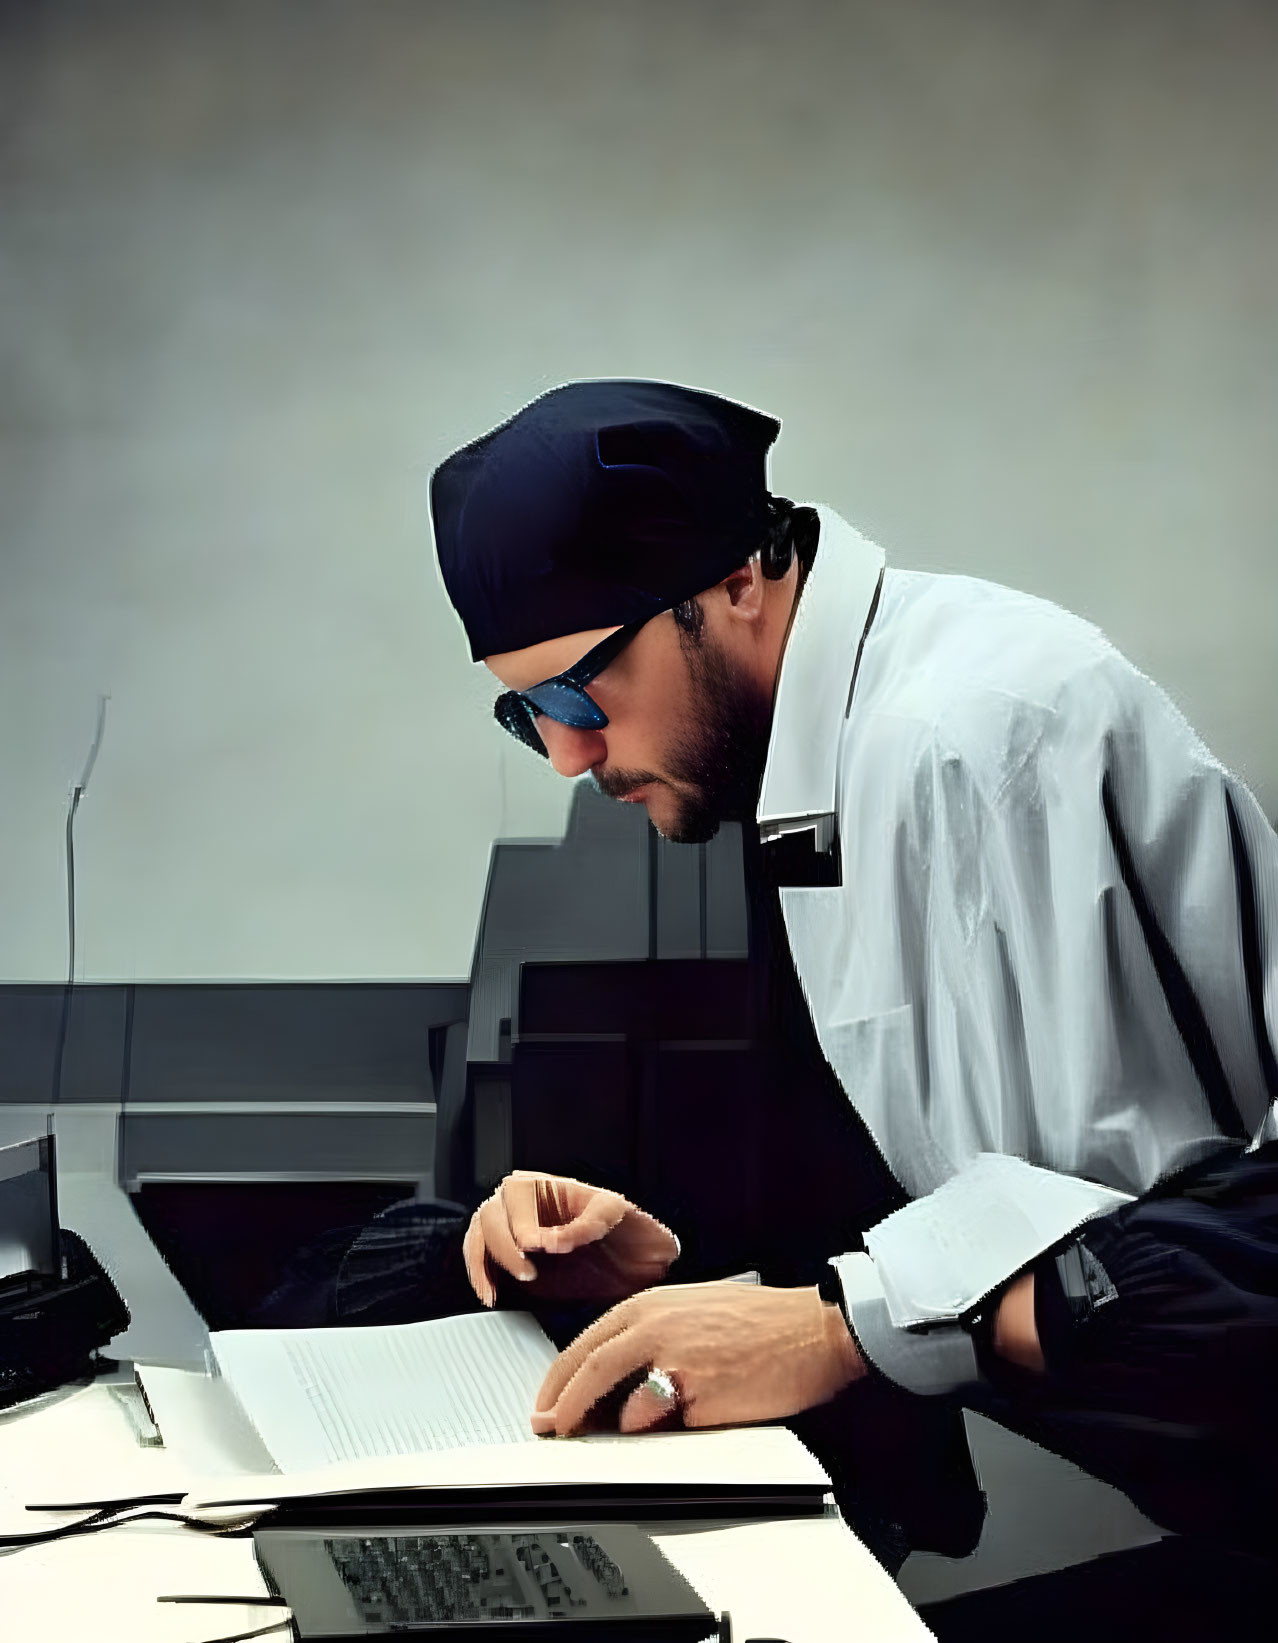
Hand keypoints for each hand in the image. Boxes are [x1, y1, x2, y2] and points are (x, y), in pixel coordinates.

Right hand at [462, 1170, 679, 1307]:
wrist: (639, 1263)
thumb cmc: (632, 1230)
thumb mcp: (620, 1216)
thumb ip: (590, 1223)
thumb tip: (551, 1241)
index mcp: (550, 1184)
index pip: (518, 1193)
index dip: (522, 1221)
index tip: (535, 1246)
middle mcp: (526, 1204)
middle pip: (492, 1214)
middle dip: (504, 1247)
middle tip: (526, 1273)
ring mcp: (515, 1230)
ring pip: (479, 1235)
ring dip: (482, 1263)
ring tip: (497, 1291)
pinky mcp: (511, 1260)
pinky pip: (480, 1259)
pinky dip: (479, 1276)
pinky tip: (490, 1295)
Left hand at [531, 1281, 866, 1436]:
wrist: (813, 1330)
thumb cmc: (762, 1321)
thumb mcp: (694, 1309)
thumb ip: (650, 1333)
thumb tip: (615, 1377)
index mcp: (651, 1304)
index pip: (585, 1343)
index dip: (558, 1379)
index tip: (547, 1404)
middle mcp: (656, 1327)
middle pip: (588, 1371)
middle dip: (562, 1407)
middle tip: (550, 1430)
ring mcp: (676, 1361)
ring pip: (621, 1404)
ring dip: (613, 1425)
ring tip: (622, 1433)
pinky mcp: (699, 1394)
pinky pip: (664, 1424)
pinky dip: (663, 1431)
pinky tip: (683, 1421)